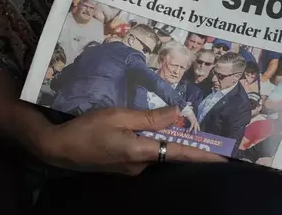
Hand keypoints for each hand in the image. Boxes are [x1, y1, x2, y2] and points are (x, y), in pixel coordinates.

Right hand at [40, 106, 224, 175]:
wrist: (57, 148)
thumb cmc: (87, 129)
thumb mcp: (118, 116)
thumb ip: (149, 117)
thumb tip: (177, 113)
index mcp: (141, 152)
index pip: (180, 153)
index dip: (203, 154)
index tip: (224, 156)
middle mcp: (140, 165)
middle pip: (169, 151)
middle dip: (185, 141)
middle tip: (203, 129)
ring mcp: (131, 167)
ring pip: (156, 150)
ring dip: (165, 138)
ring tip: (175, 122)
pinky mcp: (122, 165)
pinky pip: (144, 151)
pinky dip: (151, 140)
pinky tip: (147, 128)